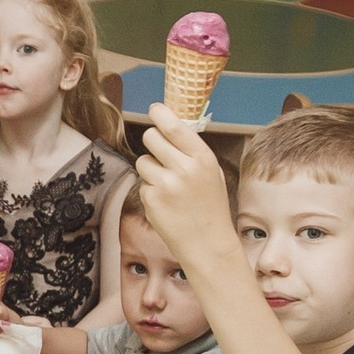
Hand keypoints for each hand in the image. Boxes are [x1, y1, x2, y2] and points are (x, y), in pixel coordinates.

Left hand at [134, 104, 237, 251]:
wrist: (208, 244)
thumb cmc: (211, 206)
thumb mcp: (212, 173)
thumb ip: (192, 151)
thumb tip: (170, 125)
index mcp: (202, 158)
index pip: (173, 126)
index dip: (160, 114)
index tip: (154, 109)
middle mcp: (184, 168)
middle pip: (150, 137)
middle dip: (152, 142)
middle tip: (161, 154)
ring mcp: (165, 185)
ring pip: (143, 161)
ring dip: (151, 170)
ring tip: (169, 187)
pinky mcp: (151, 200)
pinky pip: (142, 184)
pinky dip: (150, 191)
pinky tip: (166, 204)